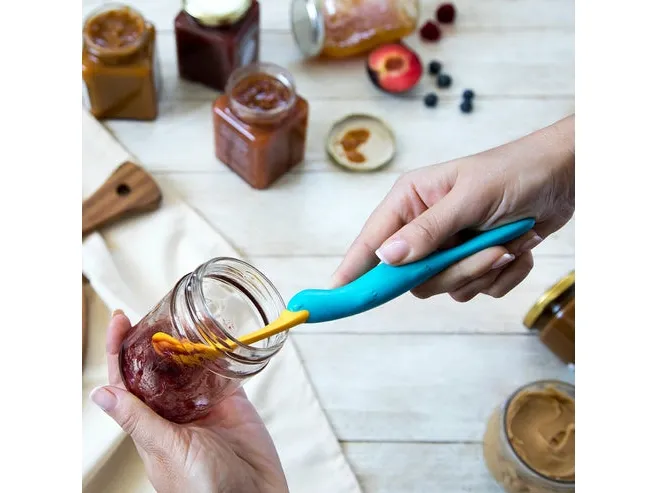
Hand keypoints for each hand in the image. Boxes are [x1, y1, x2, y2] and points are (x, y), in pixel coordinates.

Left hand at [90, 311, 288, 492]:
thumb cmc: (205, 490)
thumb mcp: (167, 451)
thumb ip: (139, 421)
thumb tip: (101, 394)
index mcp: (151, 424)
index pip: (126, 380)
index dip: (119, 349)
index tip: (118, 320)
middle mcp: (175, 412)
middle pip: (158, 367)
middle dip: (153, 339)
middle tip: (156, 311)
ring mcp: (205, 406)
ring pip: (191, 366)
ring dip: (187, 342)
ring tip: (186, 316)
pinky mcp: (233, 404)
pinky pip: (224, 372)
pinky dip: (222, 354)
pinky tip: (220, 337)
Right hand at [332, 115, 574, 301]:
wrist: (566, 176)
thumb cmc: (515, 172)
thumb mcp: (470, 198)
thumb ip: (427, 231)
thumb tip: (385, 258)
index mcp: (411, 200)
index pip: (372, 240)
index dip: (354, 267)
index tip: (334, 292)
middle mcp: (424, 226)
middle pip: (415, 276)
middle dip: (456, 271)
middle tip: (488, 252)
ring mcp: (449, 245)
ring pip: (448, 286)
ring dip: (484, 271)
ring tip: (510, 243)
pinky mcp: (474, 260)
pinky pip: (477, 290)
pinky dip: (503, 275)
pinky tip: (519, 248)